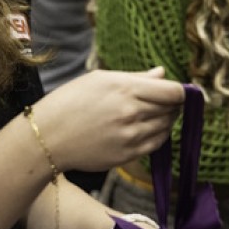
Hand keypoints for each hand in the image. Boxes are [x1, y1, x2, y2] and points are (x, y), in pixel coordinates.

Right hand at [30, 67, 182, 172]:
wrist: (48, 136)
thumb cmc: (70, 101)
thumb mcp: (100, 79)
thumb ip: (136, 78)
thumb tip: (163, 74)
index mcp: (126, 88)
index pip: (174, 91)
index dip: (180, 91)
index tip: (175, 91)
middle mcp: (132, 112)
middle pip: (172, 109)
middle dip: (172, 104)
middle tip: (162, 102)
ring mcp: (131, 136)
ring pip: (166, 127)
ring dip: (165, 120)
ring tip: (149, 114)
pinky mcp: (128, 155)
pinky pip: (156, 144)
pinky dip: (157, 135)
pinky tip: (145, 129)